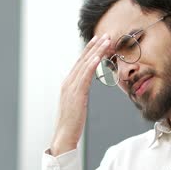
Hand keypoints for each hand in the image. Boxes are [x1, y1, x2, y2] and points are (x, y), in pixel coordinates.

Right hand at [49, 34, 111, 155]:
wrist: (64, 135)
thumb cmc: (72, 122)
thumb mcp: (76, 103)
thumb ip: (79, 92)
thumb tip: (84, 88)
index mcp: (68, 83)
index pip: (80, 63)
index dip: (90, 50)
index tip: (99, 40)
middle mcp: (68, 82)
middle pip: (83, 59)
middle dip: (94, 46)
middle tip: (105, 35)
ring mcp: (71, 87)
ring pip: (85, 64)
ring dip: (96, 51)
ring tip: (106, 41)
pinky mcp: (76, 94)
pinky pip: (85, 76)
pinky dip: (91, 64)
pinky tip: (98, 57)